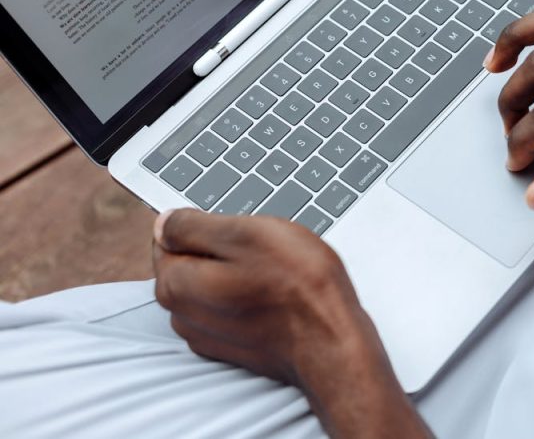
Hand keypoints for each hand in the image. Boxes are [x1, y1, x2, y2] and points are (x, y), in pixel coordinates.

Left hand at [152, 210, 429, 438]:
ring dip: (236, 273)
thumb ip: (193, 226)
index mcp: (176, 284)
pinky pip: (230, 309)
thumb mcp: (246, 234)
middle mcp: (182, 316)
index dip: (205, 223)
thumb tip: (165, 222)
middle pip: (189, 262)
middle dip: (220, 249)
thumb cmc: (297, 287)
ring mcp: (207, 336)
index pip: (166, 237)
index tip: (238, 227)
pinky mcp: (233, 347)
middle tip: (262, 247)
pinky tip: (276, 294)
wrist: (331, 343)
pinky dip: (247, 296)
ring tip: (274, 270)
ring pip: (211, 286)